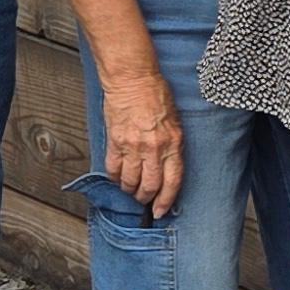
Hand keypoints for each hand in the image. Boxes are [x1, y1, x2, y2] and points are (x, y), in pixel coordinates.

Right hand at [97, 62, 186, 218]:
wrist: (133, 79)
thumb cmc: (156, 95)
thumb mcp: (175, 122)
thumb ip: (172, 145)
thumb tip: (167, 166)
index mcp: (173, 144)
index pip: (172, 182)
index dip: (166, 200)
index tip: (160, 210)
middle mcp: (154, 148)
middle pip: (150, 186)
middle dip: (146, 198)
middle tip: (143, 201)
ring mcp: (133, 146)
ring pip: (130, 181)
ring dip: (129, 189)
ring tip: (129, 189)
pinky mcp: (115, 142)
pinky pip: (113, 168)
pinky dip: (114, 177)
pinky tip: (116, 178)